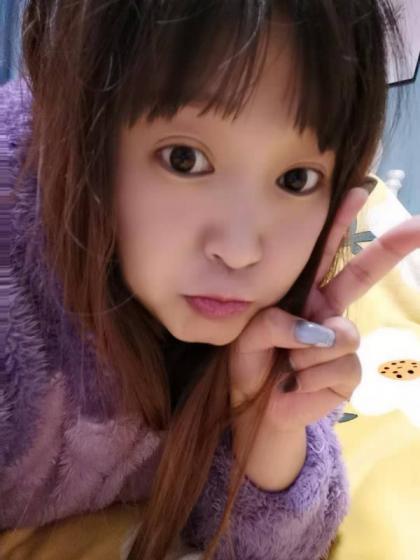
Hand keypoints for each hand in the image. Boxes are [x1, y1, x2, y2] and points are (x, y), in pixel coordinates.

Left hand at [229, 186, 419, 432]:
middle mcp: (328, 313)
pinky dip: (311, 379)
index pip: (323, 256)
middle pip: (363, 276)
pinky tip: (296, 386)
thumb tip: (318, 331)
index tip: (357, 191)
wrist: (253, 410)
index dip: (340, 223)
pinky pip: (340, 368)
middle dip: (391, 249)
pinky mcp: (348, 375)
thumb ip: (276, 323)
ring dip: (305, 356)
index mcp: (304, 296)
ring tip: (286, 368)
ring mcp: (341, 344)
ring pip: (341, 336)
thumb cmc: (251, 365)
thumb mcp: (250, 335)